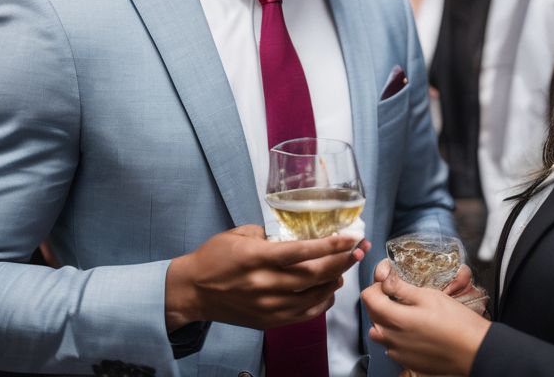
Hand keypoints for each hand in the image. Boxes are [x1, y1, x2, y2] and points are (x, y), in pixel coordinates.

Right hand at [165, 224, 368, 331]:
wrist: (193, 291)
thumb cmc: (214, 258)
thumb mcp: (238, 234)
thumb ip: (269, 232)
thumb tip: (296, 233)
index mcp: (257, 258)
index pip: (300, 252)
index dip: (329, 246)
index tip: (350, 238)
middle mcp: (265, 284)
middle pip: (314, 275)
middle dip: (342, 261)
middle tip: (360, 250)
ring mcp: (268, 306)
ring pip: (314, 296)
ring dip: (335, 281)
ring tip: (345, 267)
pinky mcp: (269, 321)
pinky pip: (305, 314)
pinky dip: (322, 301)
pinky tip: (329, 289)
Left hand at [363, 259, 489, 375]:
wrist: (474, 350)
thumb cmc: (456, 322)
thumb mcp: (429, 296)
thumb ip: (402, 288)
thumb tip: (385, 279)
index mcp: (395, 319)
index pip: (367, 298)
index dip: (376, 287)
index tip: (389, 284)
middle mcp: (391, 339)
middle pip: (372, 315)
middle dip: (381, 302)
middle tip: (399, 296)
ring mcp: (398, 353)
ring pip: (380, 332)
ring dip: (387, 320)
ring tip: (407, 314)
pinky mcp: (407, 361)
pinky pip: (392, 346)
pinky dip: (397, 337)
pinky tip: (415, 330)